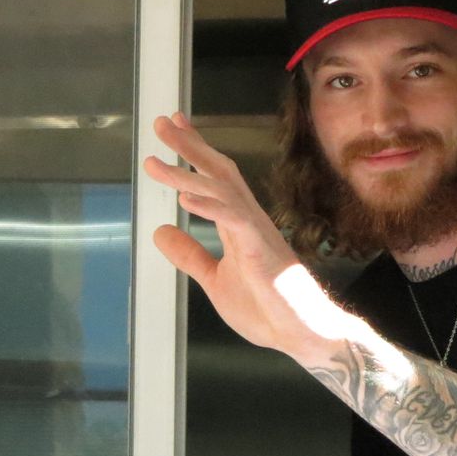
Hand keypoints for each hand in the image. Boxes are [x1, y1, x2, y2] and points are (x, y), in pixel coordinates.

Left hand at [144, 113, 334, 354]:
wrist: (302, 333)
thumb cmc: (268, 308)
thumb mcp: (215, 280)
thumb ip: (190, 255)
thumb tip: (160, 231)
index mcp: (239, 224)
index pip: (215, 179)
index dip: (194, 152)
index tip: (174, 127)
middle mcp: (249, 220)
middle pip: (219, 172)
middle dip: (190, 146)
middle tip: (162, 122)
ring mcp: (256, 233)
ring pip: (222, 190)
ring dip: (187, 172)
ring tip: (155, 161)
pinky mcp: (260, 250)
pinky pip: (233, 220)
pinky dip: (208, 206)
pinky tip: (185, 196)